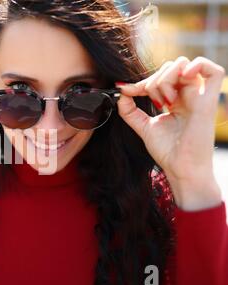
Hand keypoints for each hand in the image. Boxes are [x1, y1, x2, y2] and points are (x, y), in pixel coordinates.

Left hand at [116, 56, 224, 209]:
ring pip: (184, 65)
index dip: (141, 82)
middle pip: (170, 67)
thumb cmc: (167, 151)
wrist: (180, 168)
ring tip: (166, 102)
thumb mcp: (143, 127)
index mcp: (176, 100)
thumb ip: (130, 110)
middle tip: (153, 103)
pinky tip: (182, 79)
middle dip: (153, 81)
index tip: (126, 90)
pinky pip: (213, 70)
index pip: (159, 77)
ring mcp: (200, 96)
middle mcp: (189, 96)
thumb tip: (121, 91)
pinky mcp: (209, 100)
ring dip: (166, 79)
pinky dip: (196, 66)